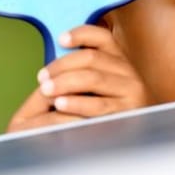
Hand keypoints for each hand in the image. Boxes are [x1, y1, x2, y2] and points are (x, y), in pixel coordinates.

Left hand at [6, 24, 150, 132]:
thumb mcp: (96, 86)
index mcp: (120, 60)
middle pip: (92, 57)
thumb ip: (82, 69)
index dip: (81, 34)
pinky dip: (76, 103)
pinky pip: (98, 105)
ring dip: (65, 82)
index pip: (102, 37)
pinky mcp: (128, 112)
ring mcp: (132, 91)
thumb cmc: (105, 111)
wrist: (131, 140)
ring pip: (93, 78)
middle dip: (62, 65)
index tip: (61, 39)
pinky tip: (60, 104)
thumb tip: (57, 51)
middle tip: (42, 77)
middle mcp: (129, 72)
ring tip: (46, 90)